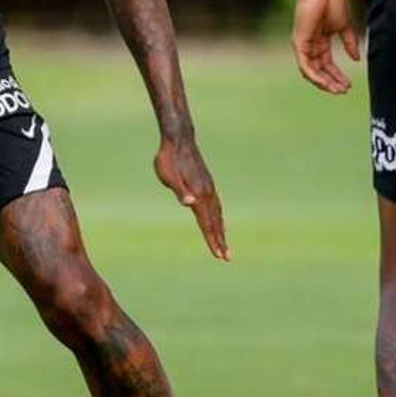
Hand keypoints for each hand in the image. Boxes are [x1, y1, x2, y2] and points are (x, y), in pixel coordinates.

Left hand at [154, 136, 228, 260]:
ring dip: (221, 230)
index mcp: (198, 194)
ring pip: (218, 213)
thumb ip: (180, 190)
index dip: (212, 240)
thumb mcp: (168, 176)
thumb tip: (189, 203)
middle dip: (221, 240)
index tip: (219, 255)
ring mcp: (209, 187)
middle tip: (227, 257)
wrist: (178, 139)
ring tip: (225, 243)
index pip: (206, 223)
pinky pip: (216, 205)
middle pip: (215, 222)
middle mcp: (207, 192)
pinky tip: (218, 218)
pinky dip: (219, 216)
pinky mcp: (207, 182)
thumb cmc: (169, 159)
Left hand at [292, 0, 359, 92]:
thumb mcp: (344, 26)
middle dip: (332, 82)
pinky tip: (325, 83)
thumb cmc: (331, 1)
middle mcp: (310, 46)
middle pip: (320, 70)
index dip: (338, 75)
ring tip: (337, 90)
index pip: (327, 64)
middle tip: (344, 90)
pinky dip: (315, 76)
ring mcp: (303, 45)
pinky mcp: (299, 43)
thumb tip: (356, 58)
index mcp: (320, 42)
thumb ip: (350, 43)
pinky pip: (305, 66)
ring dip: (324, 83)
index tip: (349, 84)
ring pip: (311, 72)